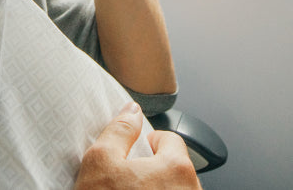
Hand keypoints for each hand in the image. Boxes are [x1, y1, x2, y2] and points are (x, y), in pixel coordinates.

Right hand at [75, 102, 200, 188]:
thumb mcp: (100, 162)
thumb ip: (119, 130)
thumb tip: (131, 111)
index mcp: (177, 168)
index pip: (170, 139)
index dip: (148, 143)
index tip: (134, 155)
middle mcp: (192, 189)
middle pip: (175, 166)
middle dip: (155, 168)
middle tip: (129, 180)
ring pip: (176, 187)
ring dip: (159, 188)